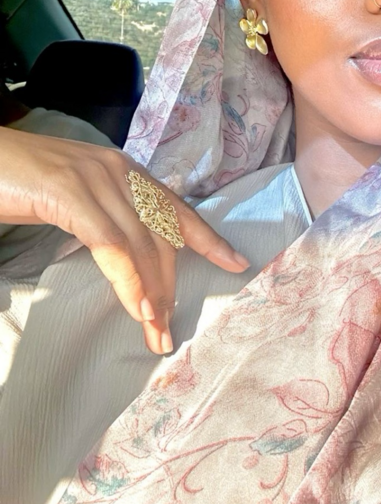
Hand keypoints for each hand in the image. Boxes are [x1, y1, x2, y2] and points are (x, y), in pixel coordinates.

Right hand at [0, 127, 249, 354]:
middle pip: (163, 234)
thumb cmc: (20, 181)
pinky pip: (113, 246)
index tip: (235, 263)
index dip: (208, 237)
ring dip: (154, 295)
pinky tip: (139, 308)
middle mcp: (118, 171)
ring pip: (143, 245)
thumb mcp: (75, 197)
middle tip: (168, 331)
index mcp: (123, 170)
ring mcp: (97, 180)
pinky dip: (130, 280)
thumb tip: (126, 257)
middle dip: (171, 286)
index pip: (176, 207)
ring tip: (156, 333)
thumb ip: (104, 215)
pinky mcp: (72, 194)